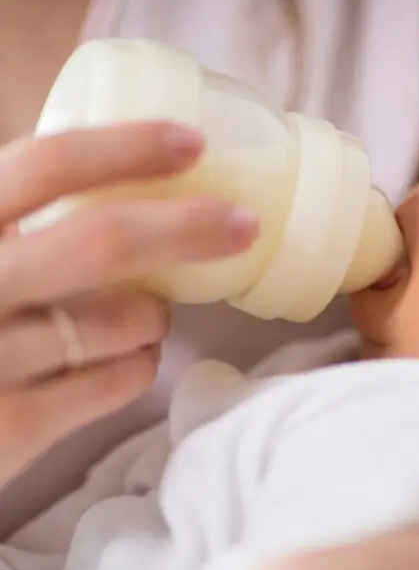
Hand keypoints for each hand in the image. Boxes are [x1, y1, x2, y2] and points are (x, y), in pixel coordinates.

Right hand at [0, 122, 258, 486]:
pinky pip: (119, 381)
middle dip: (188, 227)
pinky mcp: (17, 426)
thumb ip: (13, 225)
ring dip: (156, 315)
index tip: (192, 143)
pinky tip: (132, 358)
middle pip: (104, 240)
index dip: (126, 148)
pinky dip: (141, 364)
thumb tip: (106, 186)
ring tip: (149, 318)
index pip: (45, 165)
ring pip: (124, 319)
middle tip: (245, 224)